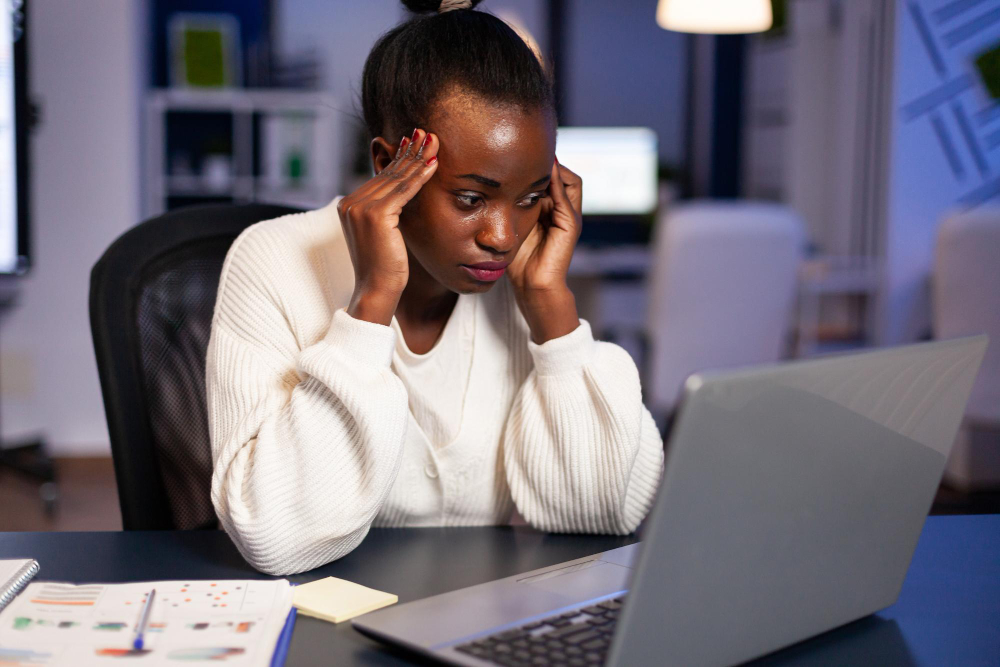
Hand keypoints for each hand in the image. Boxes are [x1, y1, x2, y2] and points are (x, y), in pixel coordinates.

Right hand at [338, 129, 438, 324]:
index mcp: (349, 205)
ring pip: (396, 178)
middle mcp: (350, 203)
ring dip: (418, 158)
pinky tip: (434, 164)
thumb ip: (387, 210)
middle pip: (388, 173)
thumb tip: (403, 188)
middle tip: (428, 133)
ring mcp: (360, 208)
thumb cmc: (386, 267)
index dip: (400, 159)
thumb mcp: (384, 232)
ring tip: (434, 142)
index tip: (416, 142)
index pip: (381, 177)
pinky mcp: (375, 215)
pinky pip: (403, 191)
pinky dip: (420, 176)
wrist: (378, 290)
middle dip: (410, 152)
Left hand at [506, 158, 582, 293]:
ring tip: (537, 159)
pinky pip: (566, 195)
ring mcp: (570, 217)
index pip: (553, 178)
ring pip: (571, 180)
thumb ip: (509, 206)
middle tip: (529, 151)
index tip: (519, 155)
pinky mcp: (571, 225)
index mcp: (551, 210)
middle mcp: (563, 210)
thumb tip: (492, 186)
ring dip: (555, 168)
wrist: (531, 286)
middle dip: (550, 161)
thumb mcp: (512, 225)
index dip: (540, 165)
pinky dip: (556, 181)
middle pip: (565, 174)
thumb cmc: (518, 261)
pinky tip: (541, 172)